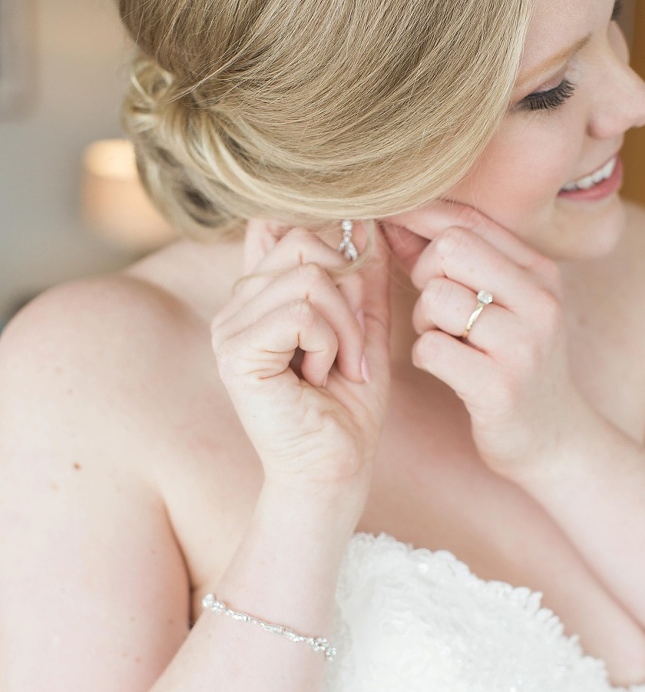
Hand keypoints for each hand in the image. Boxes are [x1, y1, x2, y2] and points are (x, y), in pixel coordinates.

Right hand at [211, 221, 390, 494]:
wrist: (335, 468)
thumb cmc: (347, 407)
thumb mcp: (365, 329)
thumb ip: (363, 279)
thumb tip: (367, 222)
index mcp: (259, 297)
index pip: (282, 226)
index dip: (327, 241)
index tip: (357, 286)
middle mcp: (236, 306)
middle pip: (304, 244)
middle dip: (349, 295)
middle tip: (354, 348)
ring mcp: (229, 328)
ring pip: (309, 278)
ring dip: (345, 327)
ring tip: (340, 367)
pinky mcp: (236, 353)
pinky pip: (300, 313)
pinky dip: (328, 344)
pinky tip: (320, 377)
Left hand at [383, 202, 592, 479]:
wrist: (554, 439)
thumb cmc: (514, 363)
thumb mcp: (503, 304)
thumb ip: (453, 263)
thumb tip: (394, 219)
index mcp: (541, 272)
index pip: (468, 221)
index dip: (419, 220)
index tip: (392, 227)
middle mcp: (540, 302)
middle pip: (449, 249)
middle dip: (424, 274)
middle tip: (434, 308)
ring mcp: (523, 346)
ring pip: (435, 298)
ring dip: (424, 321)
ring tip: (446, 340)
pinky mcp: (499, 389)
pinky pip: (430, 348)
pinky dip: (426, 357)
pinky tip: (447, 368)